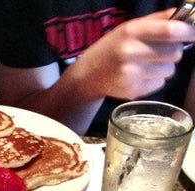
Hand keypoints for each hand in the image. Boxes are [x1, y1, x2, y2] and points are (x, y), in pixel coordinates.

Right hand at [72, 10, 194, 100]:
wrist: (88, 75)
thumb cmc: (113, 48)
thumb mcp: (130, 28)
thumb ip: (158, 20)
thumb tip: (188, 15)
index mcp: (132, 32)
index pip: (171, 31)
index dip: (188, 32)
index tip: (192, 34)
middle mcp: (130, 52)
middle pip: (174, 52)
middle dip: (173, 51)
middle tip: (160, 51)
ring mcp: (131, 74)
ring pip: (169, 70)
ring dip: (164, 67)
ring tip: (147, 65)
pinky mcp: (132, 91)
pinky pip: (160, 84)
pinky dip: (155, 80)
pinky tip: (140, 76)